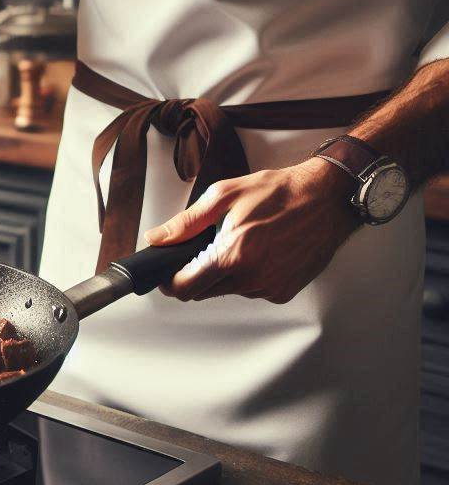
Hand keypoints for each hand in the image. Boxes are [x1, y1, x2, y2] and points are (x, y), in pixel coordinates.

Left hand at [144, 159, 359, 302]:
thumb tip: (157, 238)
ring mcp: (269, 287)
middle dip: (195, 275)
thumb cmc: (279, 192)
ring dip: (224, 274)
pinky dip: (247, 276)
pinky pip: (252, 290)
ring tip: (239, 243)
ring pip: (229, 291)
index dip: (170, 282)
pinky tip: (259, 252)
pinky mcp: (284, 291)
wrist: (327, 198)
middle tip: (203, 250)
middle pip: (204, 292)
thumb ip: (186, 223)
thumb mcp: (224, 195)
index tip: (165, 275)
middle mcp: (251, 278)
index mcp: (232, 255)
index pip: (186, 287)